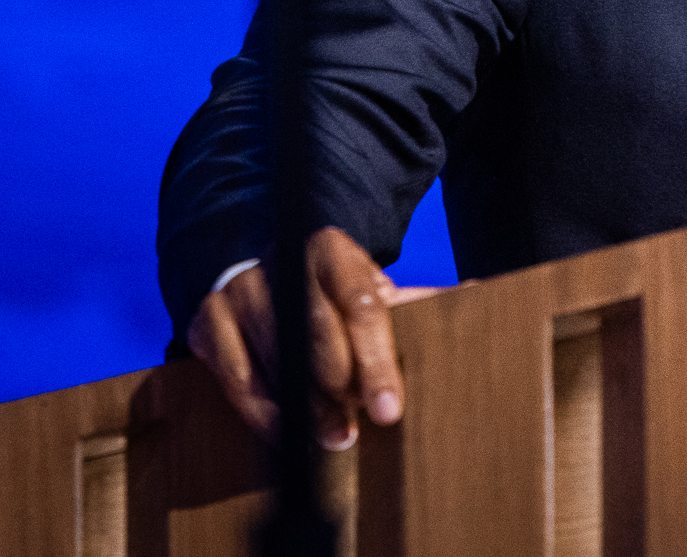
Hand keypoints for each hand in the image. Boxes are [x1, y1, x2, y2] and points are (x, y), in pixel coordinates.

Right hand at [186, 226, 437, 449]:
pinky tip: (288, 432)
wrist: (264, 265)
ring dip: (303, 406)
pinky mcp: (207, 320)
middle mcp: (283, 264)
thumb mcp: (369, 284)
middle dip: (341, 387)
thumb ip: (414, 300)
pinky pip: (233, 378)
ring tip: (333, 437)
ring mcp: (240, 291)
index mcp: (332, 250)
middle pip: (316, 334)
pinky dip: (262, 411)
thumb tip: (479, 294)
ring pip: (274, 359)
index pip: (361, 304)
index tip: (390, 407)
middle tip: (359, 428)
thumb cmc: (331, 288)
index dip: (376, 359)